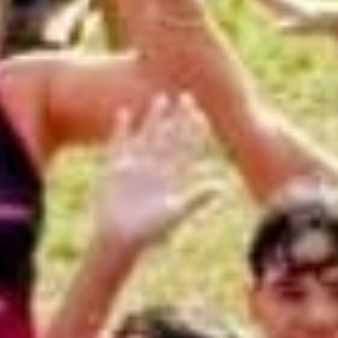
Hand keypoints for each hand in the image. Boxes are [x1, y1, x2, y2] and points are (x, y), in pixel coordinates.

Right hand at [85, 95, 219, 261]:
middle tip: (187, 97)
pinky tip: (123, 113)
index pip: (186, 149)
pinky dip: (120, 130)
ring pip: (147, 137)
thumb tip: (221, 187)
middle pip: (169, 138)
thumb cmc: (149, 232)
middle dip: (178, 119)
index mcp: (172, 178)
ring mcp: (136, 167)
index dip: (194, 133)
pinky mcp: (115, 170)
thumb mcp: (176, 213)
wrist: (120, 240)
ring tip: (160, 99)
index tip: (202, 114)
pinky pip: (119, 144)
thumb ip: (197, 198)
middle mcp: (156, 169)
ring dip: (153, 119)